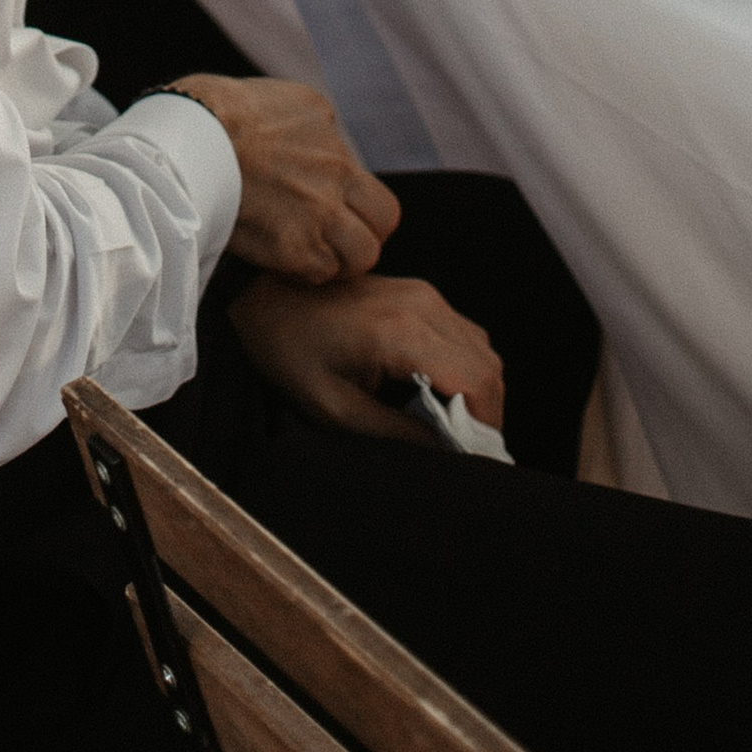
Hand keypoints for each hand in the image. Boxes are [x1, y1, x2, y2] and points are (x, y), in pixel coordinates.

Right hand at [174, 75, 400, 284]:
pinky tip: (280, 259)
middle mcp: (337, 173)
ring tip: (306, 253)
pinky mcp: (295, 247)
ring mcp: (320, 213)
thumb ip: (315, 132)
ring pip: (361, 256)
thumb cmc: (217, 117)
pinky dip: (304, 272)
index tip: (336, 214)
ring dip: (337, 259)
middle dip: (363, 234)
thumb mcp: (283, 102)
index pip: (374, 187)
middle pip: (384, 222)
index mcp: (332, 138)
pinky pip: (320, 273)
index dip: (360, 209)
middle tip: (332, 239)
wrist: (186, 143)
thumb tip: (322, 149)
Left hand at [229, 270, 505, 440]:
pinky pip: (463, 334)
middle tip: (462, 449)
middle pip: (488, 366)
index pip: (477, 381)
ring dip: (477, 391)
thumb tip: (447, 452)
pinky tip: (437, 393)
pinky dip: (464, 368)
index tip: (473, 458)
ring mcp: (422, 294)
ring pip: (482, 349)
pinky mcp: (418, 293)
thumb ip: (395, 434)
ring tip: (450, 426)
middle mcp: (422, 305)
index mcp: (401, 332)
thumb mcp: (334, 408)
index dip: (485, 425)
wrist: (262, 298)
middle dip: (485, 414)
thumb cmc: (289, 352)